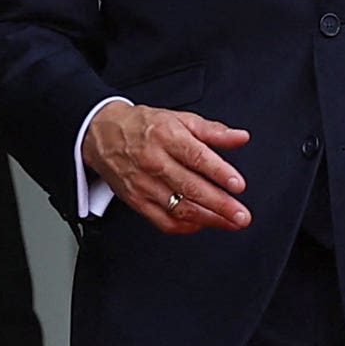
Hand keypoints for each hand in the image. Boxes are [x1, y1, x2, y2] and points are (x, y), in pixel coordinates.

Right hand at [83, 99, 251, 233]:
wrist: (102, 134)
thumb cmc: (143, 126)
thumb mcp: (179, 118)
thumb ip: (212, 130)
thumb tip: (240, 137)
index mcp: (166, 136)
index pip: (196, 157)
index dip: (219, 172)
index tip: (238, 185)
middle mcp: (154, 161)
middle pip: (190, 187)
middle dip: (220, 205)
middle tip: (242, 216)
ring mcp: (144, 184)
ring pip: (179, 207)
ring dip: (208, 219)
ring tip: (230, 223)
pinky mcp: (137, 200)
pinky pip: (163, 220)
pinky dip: (186, 226)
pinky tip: (203, 224)